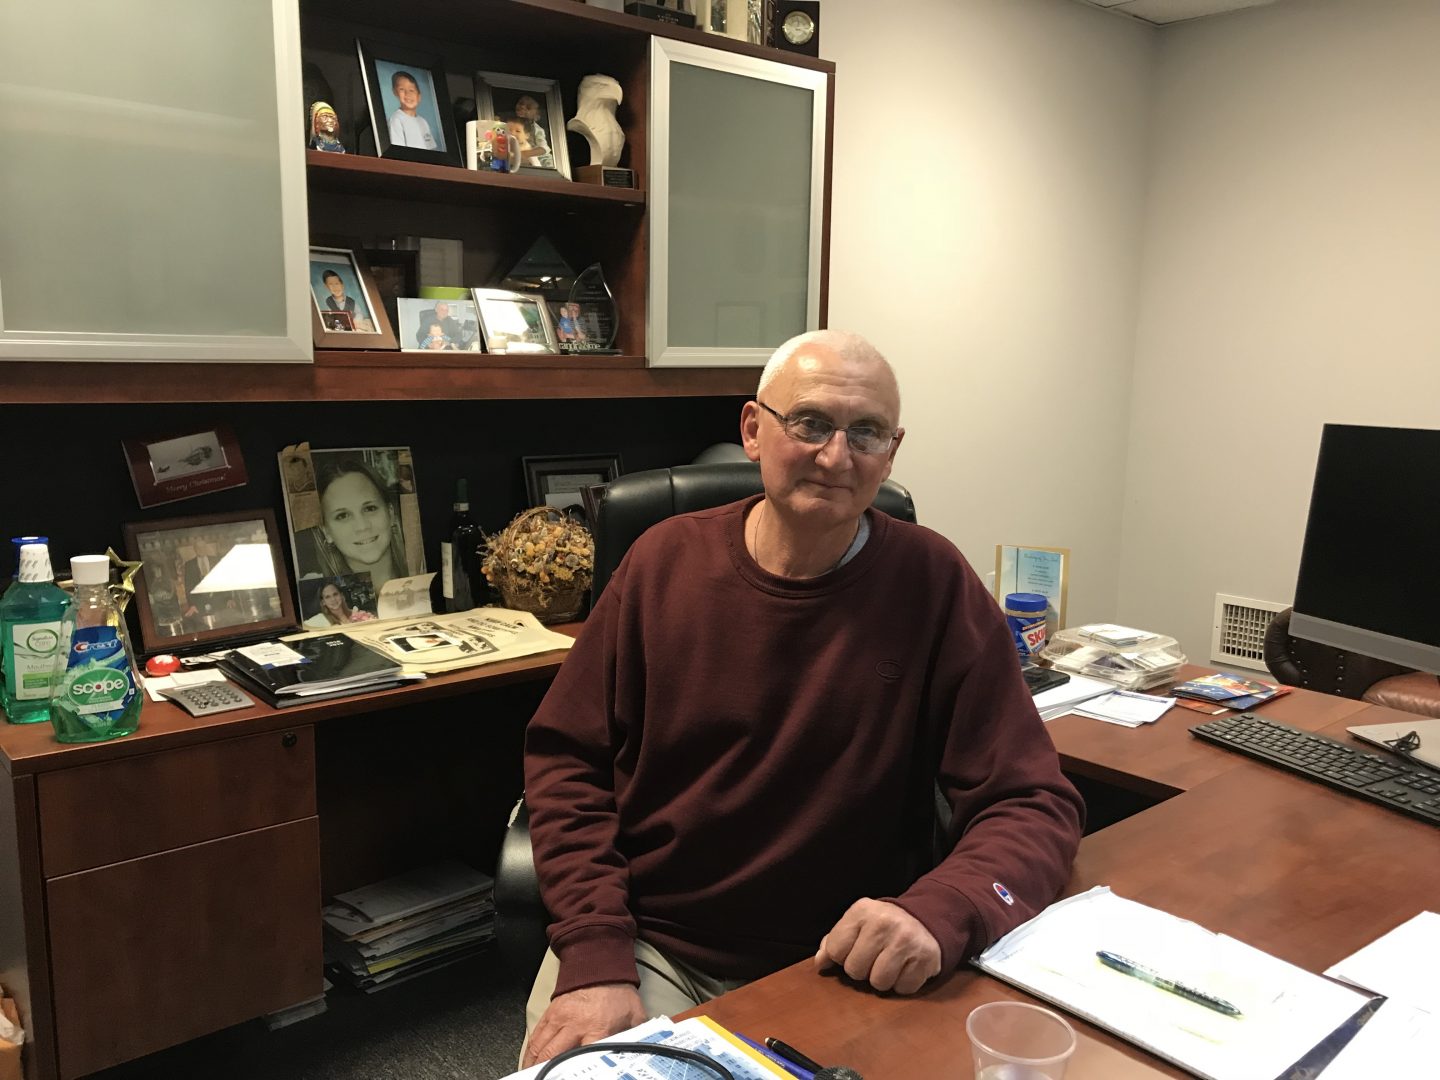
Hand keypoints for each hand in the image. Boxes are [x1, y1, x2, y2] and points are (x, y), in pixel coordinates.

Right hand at [521, 983, 646, 1067]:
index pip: (583, 1058)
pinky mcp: (550, 1012)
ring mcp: (559, 1018)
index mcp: (597, 1029)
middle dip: (548, 1072)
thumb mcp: (635, 1017)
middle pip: (553, 1056)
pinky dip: (530, 1051)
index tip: (572, 1076)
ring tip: (532, 1076)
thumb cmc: (618, 991)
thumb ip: (635, 1038)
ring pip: (540, 1048)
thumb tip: (641, 1054)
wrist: (601, 963)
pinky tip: (529, 1061)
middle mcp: (575, 1025)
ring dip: (534, 1065)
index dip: (575, 1072)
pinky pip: (535, 1035)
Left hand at [814, 898, 941, 994]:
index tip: (854, 949)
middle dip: (862, 970)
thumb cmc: (881, 926)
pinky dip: (902, 984)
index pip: (835, 951)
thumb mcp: (856, 924)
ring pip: (879, 983)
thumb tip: (819, 964)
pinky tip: (905, 968)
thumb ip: (833, 942)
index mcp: (862, 911)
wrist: (924, 919)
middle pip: (855, 970)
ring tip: (889, 964)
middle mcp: (884, 923)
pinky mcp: (926, 959)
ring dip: (882, 980)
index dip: (842, 956)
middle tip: (874, 958)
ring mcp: (906, 941)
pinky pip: (902, 989)